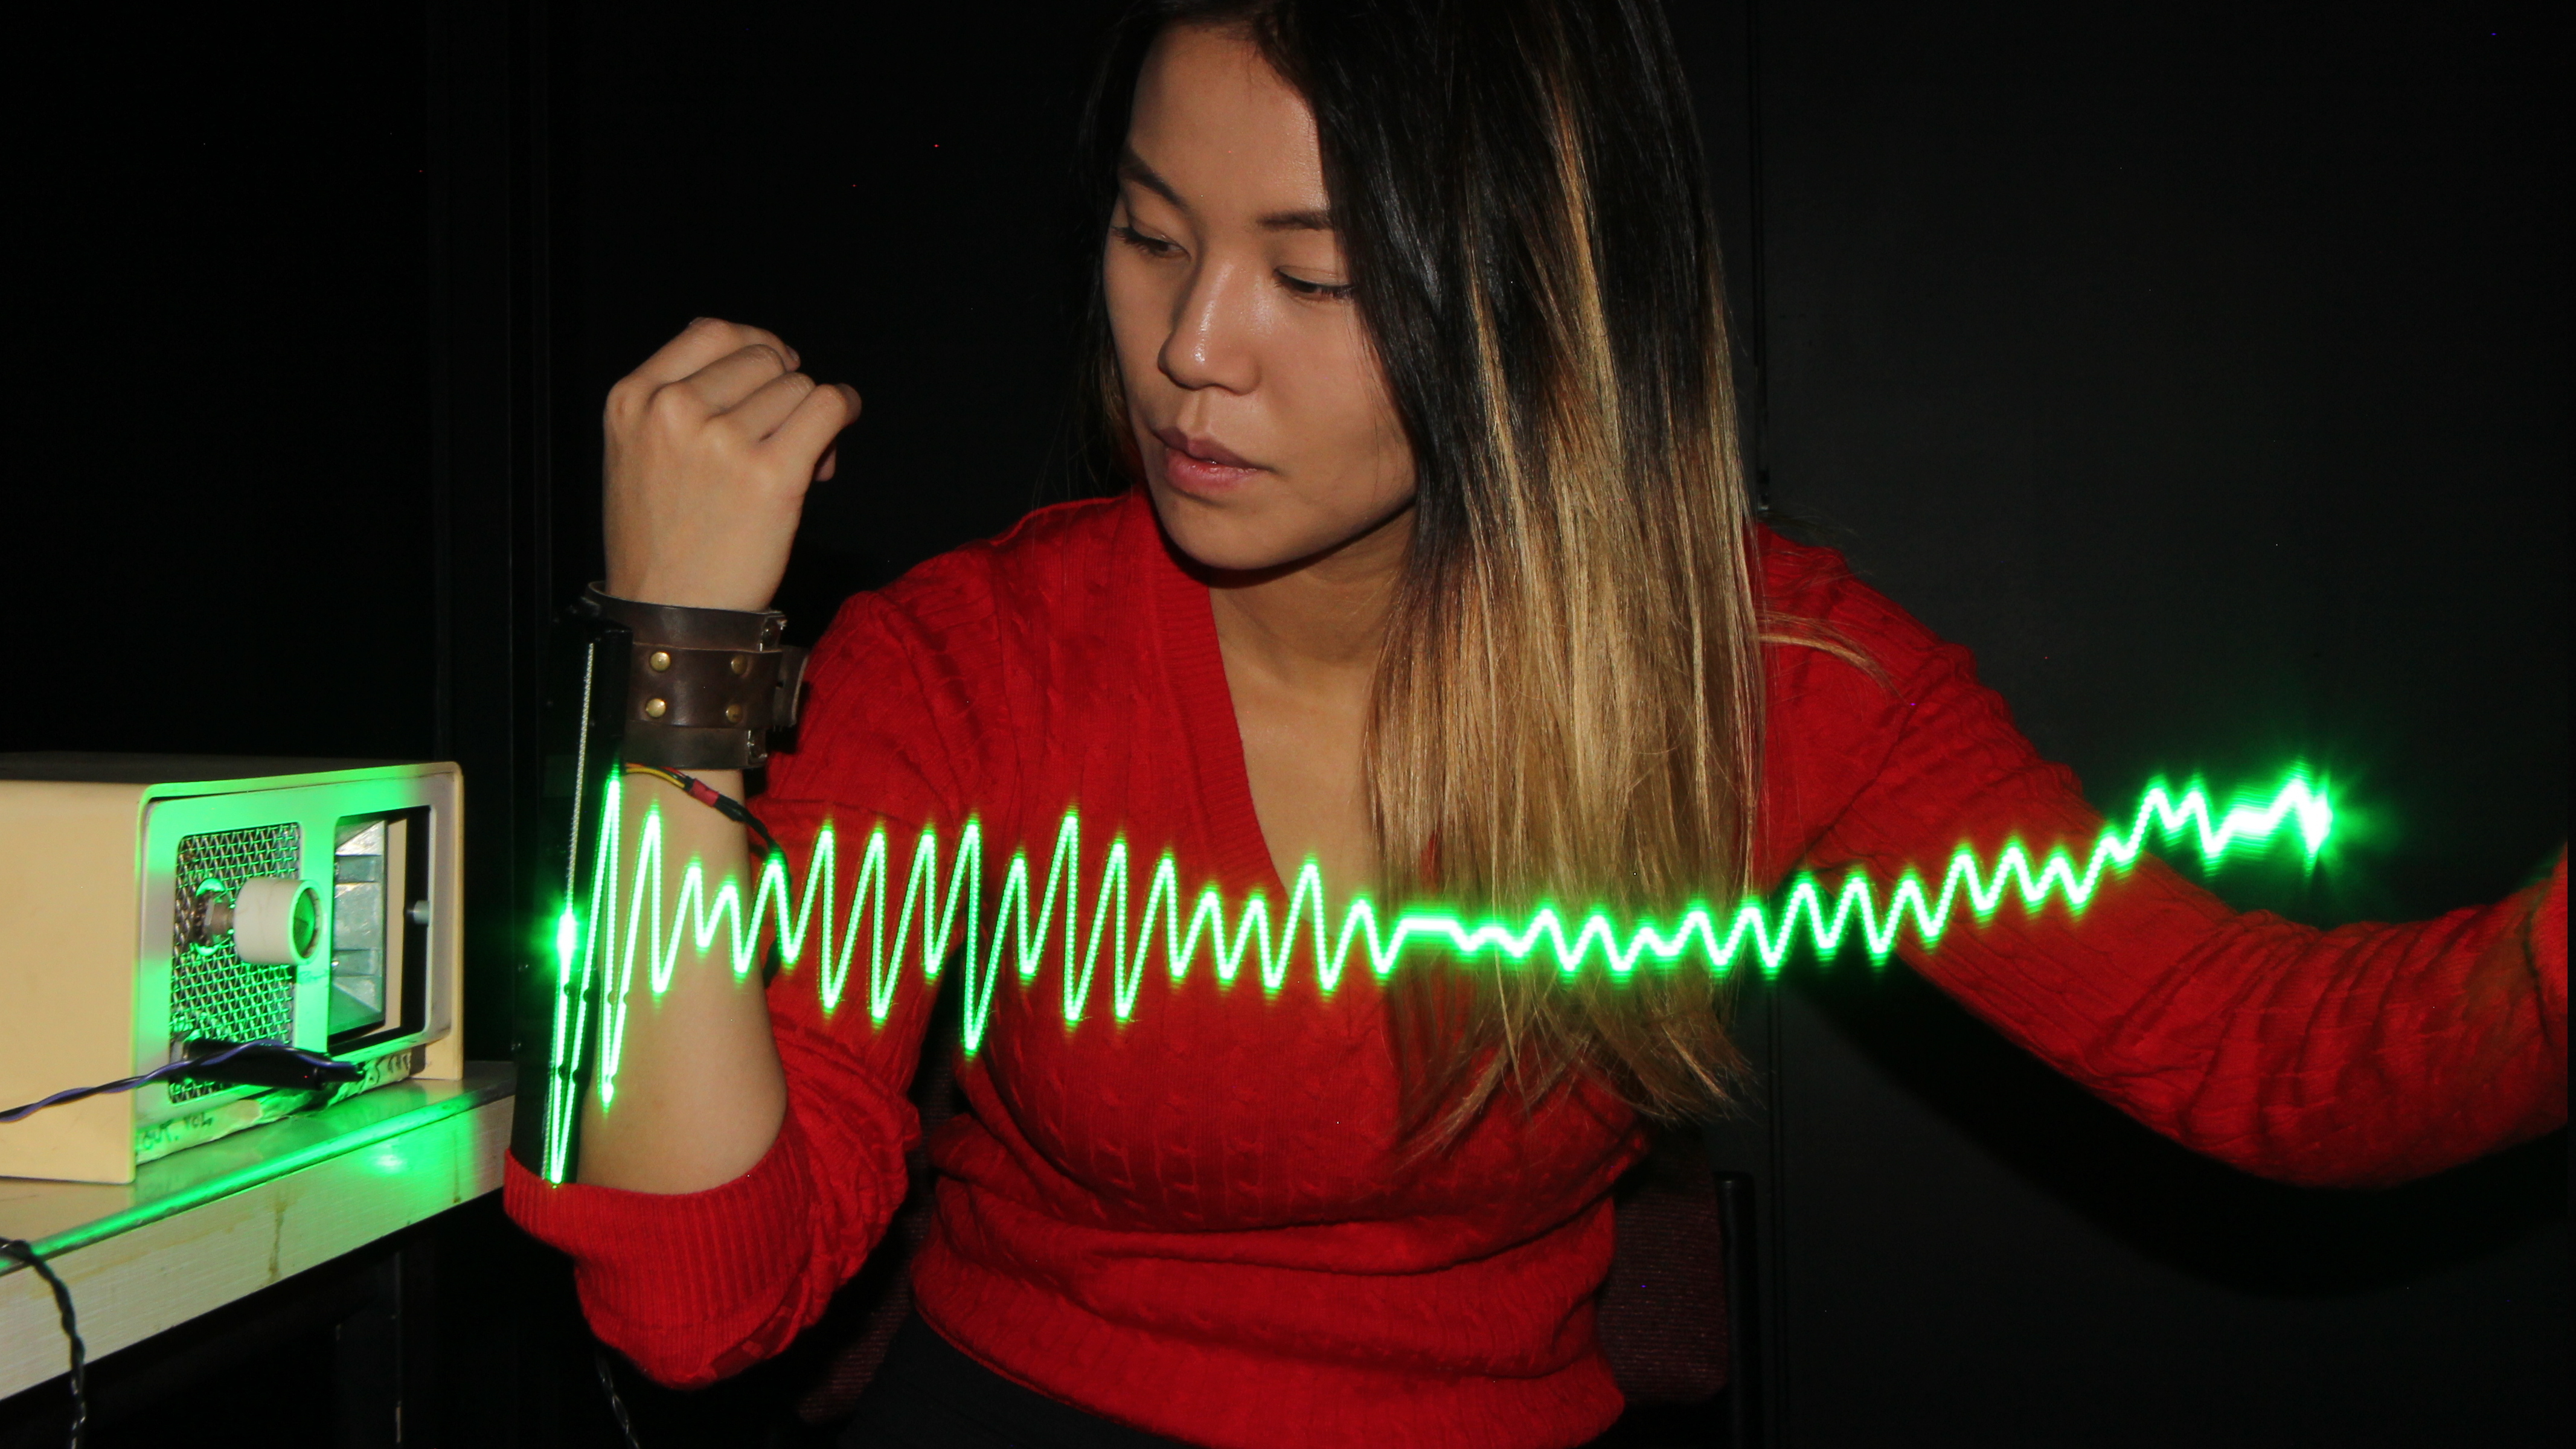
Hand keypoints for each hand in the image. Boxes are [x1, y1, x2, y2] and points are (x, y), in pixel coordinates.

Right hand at [602, 317, 861, 610]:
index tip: (773, 371)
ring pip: (798, 387)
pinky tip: (842, 424)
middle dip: (784, 390)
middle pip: (763, 359)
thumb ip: (682, 401)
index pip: (713, 332)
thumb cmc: (663, 540)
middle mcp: (673, 411)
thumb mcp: (641, 452)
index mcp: (635, 399)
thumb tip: (773, 365)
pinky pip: (828, 407)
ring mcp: (721, 441)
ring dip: (810, 415)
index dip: (755, 347)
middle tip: (785, 435)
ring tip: (798, 460)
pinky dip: (844, 408)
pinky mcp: (770, 475)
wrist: (669, 613)